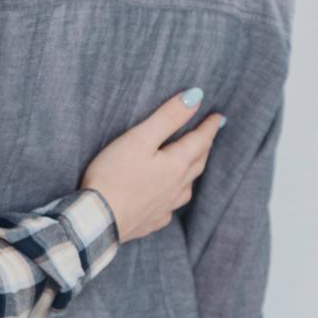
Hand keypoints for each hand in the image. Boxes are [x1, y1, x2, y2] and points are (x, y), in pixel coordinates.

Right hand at [83, 89, 223, 241]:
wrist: (99, 219)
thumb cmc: (114, 176)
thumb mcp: (139, 139)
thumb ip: (167, 117)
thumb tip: (195, 97)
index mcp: (176, 164)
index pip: (199, 141)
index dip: (209, 127)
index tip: (219, 117)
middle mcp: (176, 186)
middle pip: (197, 163)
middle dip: (204, 147)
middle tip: (208, 137)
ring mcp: (165, 206)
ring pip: (187, 188)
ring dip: (192, 174)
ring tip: (192, 167)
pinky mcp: (150, 221)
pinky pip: (169, 209)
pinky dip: (172, 201)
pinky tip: (166, 202)